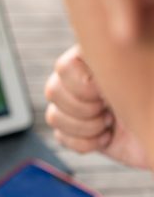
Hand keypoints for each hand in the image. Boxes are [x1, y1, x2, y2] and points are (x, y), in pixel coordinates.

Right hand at [44, 45, 148, 168]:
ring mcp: (78, 106)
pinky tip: (105, 138)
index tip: (107, 93)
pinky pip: (60, 137)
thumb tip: (97, 53)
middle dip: (83, 109)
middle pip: (52, 90)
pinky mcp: (78, 131)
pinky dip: (83, 143)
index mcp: (98, 59)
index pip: (64, 67)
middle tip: (111, 110)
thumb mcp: (144, 77)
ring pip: (53, 115)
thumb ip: (117, 60)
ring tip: (109, 125)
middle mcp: (83, 79)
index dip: (82, 86)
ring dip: (84, 127)